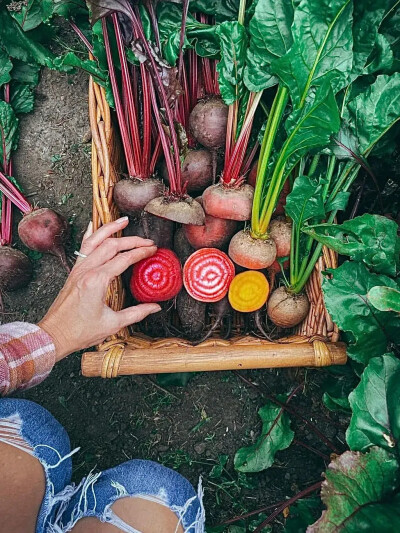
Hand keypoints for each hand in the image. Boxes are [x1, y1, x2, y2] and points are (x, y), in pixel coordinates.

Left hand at [39, 217, 159, 360]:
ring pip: (95, 240)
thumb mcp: (113, 324)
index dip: (140, 252)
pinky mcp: (74, 272)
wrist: (54, 335)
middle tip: (147, 241)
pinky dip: (91, 234)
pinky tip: (95, 225)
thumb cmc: (80, 331)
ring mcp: (79, 269)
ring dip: (110, 228)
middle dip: (132, 240)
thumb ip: (137, 313)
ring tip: (123, 221)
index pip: (124, 259)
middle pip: (112, 245)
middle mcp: (87, 270)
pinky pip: (83, 247)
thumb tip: (155, 308)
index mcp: (97, 281)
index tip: (152, 249)